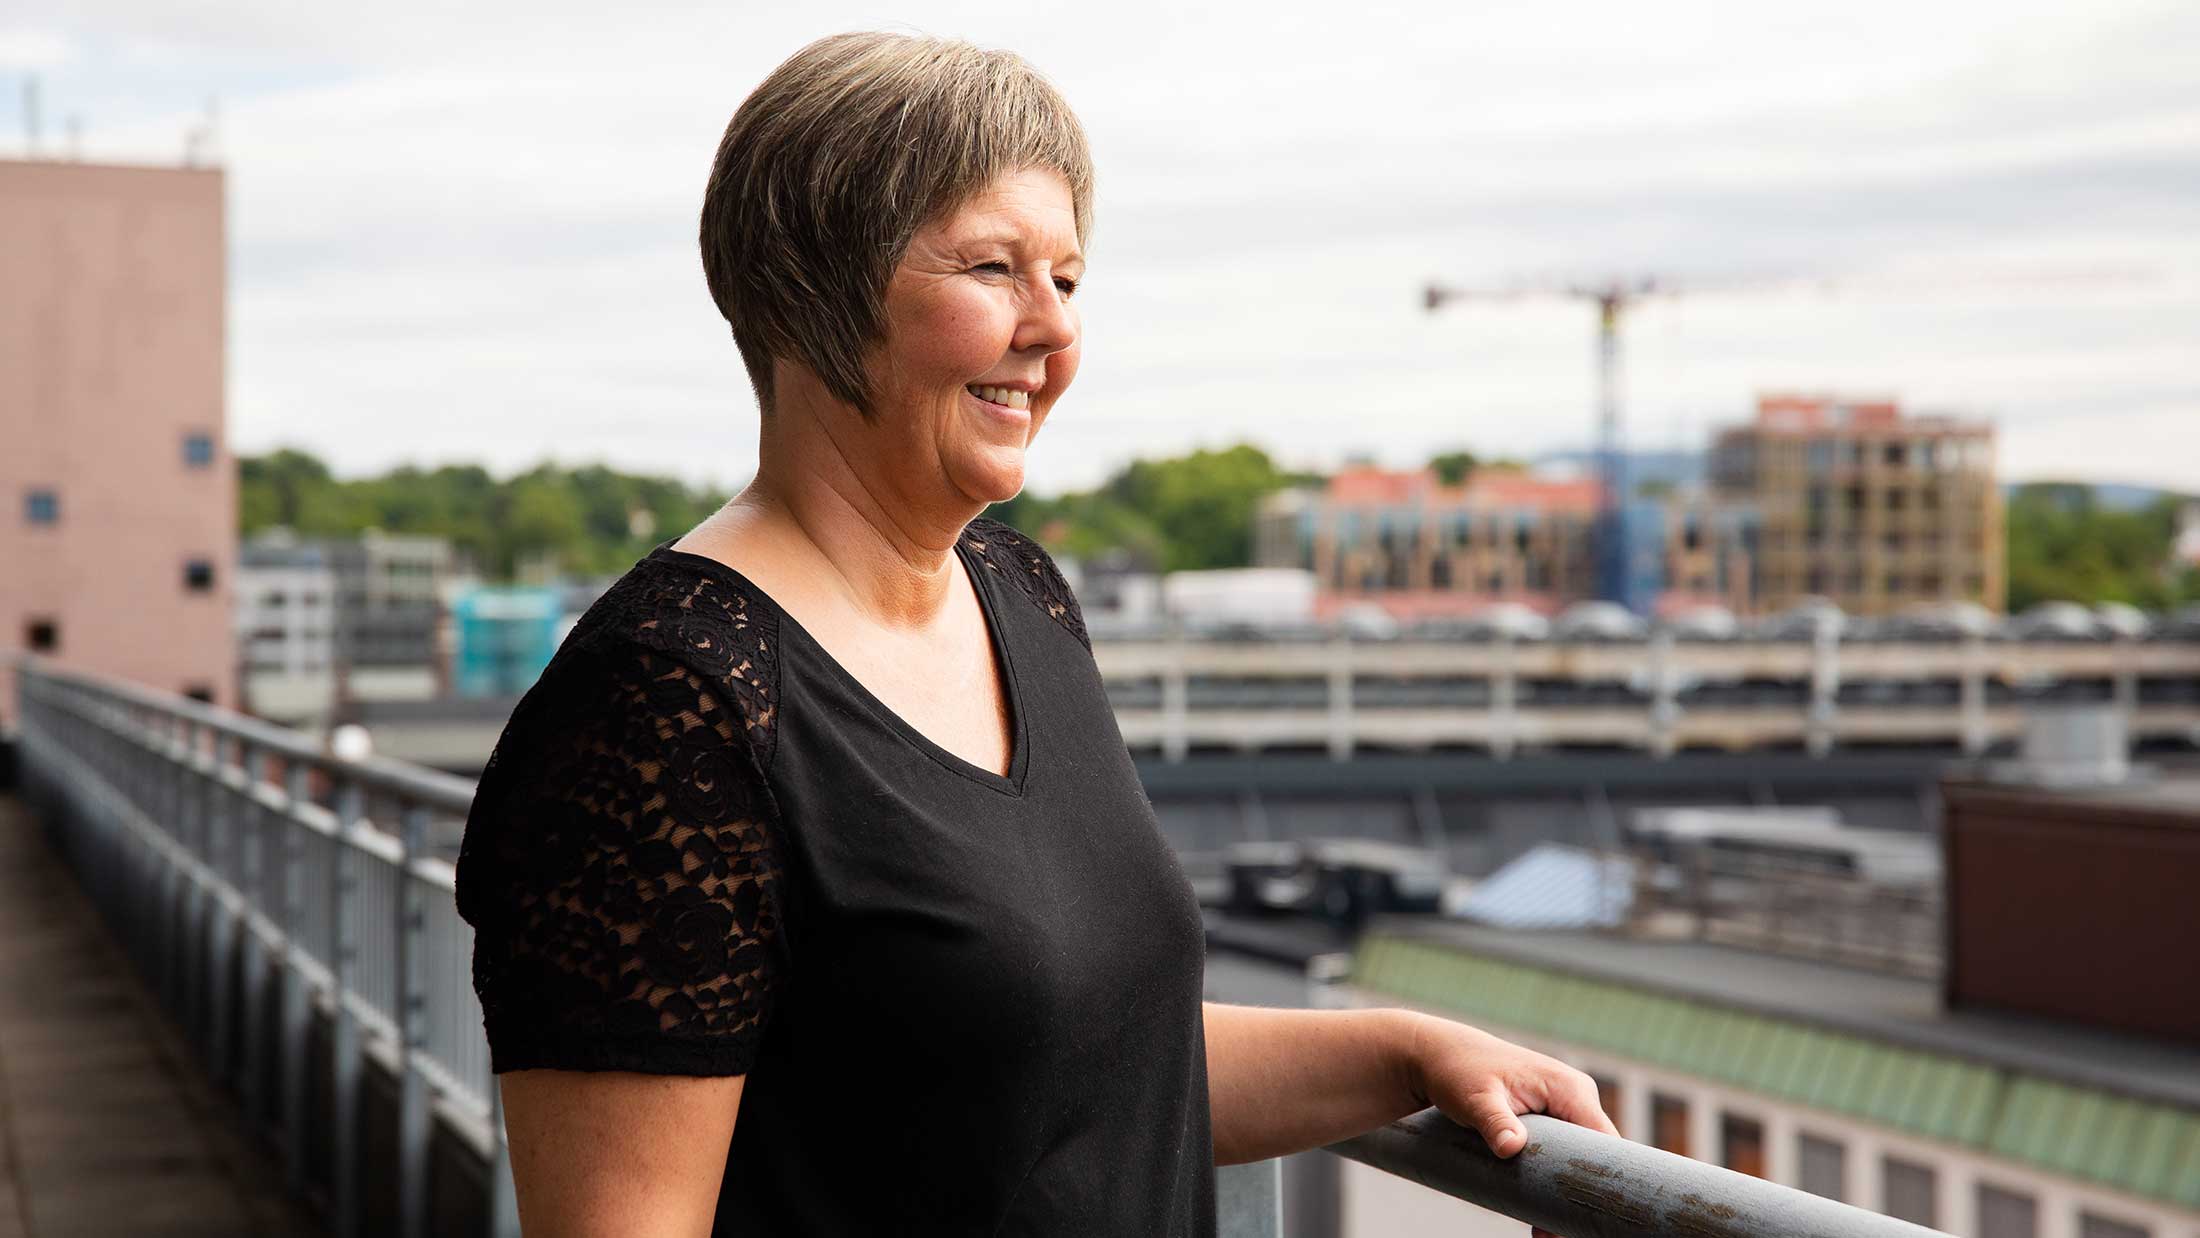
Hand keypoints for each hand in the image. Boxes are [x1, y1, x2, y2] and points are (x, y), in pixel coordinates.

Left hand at [1402, 1014, 1619, 1237]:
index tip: (1588, 1215)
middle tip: (1556, 1232)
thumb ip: (1495, 1122)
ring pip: (1575, 1163)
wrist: (1437, 1056)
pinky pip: (1558, 1159)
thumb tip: (1512, 1148)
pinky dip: (1550, 1187)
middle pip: (1594, 1159)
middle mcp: (1573, 1100)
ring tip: (1545, 1233)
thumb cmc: (1457, 1070)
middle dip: (1579, 1197)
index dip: (1601, 1181)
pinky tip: (1539, 1221)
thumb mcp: (1475, 1097)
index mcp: (1569, 1089)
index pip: (1605, 1143)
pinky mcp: (1546, 1124)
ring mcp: (1561, 1112)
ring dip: (1563, 1197)